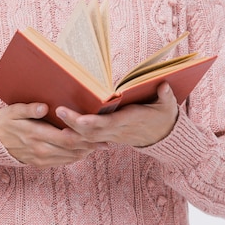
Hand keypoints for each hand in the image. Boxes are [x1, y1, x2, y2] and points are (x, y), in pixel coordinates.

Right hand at [0, 102, 106, 167]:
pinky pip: (62, 163)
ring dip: (85, 153)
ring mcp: (40, 159)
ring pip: (69, 158)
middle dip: (90, 146)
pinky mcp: (40, 164)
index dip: (84, 136)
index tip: (98, 131)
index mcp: (36, 134)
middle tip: (106, 140)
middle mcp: (41, 150)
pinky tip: (83, 151)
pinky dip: (75, 157)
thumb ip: (29, 109)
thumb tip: (43, 107)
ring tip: (99, 146)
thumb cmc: (5, 122)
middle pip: (72, 150)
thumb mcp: (13, 111)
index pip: (66, 138)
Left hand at [55, 83, 178, 147]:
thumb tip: (164, 85)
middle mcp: (118, 131)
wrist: (163, 136)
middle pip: (93, 132)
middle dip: (75, 123)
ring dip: (72, 130)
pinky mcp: (109, 137)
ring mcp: (112, 136)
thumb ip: (166, 96)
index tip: (80, 119)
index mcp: (131, 121)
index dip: (94, 123)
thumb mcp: (168, 106)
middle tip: (59, 110)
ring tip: (57, 117)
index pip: (109, 124)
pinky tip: (63, 128)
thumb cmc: (163, 116)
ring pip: (88, 137)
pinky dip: (77, 136)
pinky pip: (90, 140)